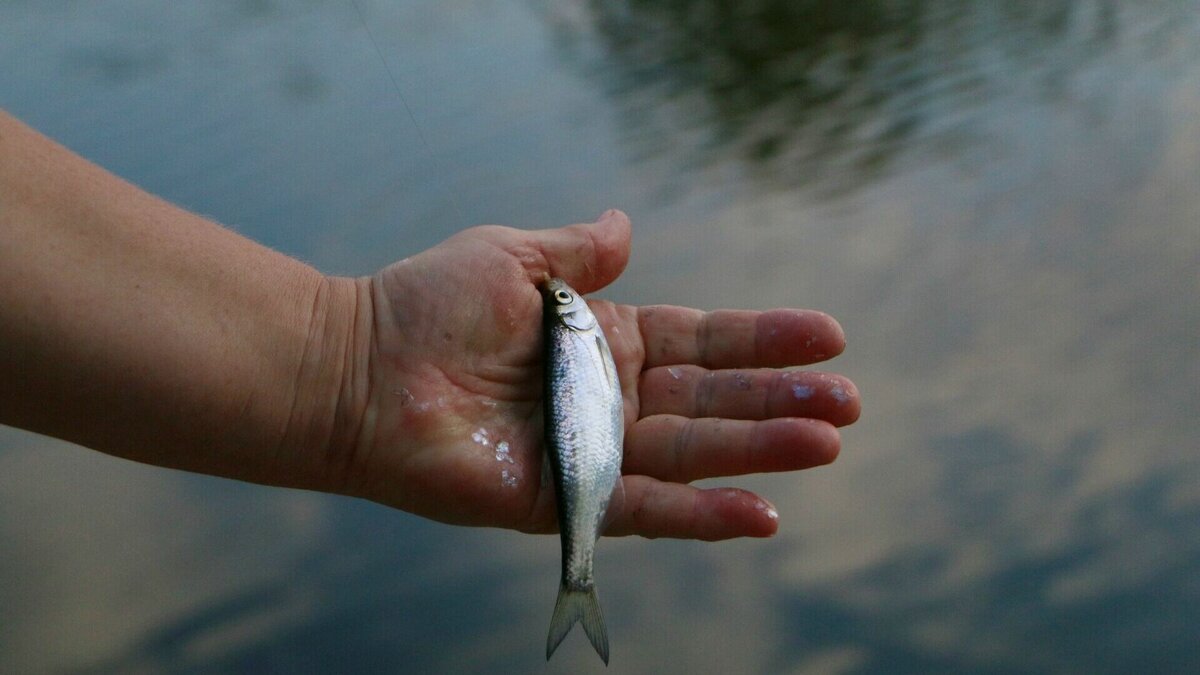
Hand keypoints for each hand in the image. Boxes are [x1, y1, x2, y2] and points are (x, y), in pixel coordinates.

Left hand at [341, 210, 859, 539]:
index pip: (701, 342)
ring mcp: (590, 452)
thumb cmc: (427, 306)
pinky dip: (702, 512)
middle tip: (850, 402)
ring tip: (826, 443)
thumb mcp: (513, 258)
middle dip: (779, 400)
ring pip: (693, 454)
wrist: (359, 370)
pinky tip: (761, 512)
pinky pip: (645, 508)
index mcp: (602, 341)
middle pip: (711, 402)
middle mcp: (607, 400)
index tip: (828, 335)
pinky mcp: (564, 500)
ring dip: (760, 452)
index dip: (762, 340)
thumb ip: (577, 251)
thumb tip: (628, 224)